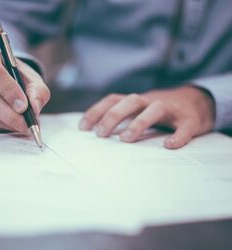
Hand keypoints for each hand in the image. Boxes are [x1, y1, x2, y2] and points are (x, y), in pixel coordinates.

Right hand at [0, 47, 49, 132]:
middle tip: (27, 125)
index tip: (24, 106)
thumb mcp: (33, 81)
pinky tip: (9, 124)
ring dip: (6, 123)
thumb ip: (37, 92)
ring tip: (23, 126)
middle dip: (10, 115)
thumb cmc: (19, 79)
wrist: (6, 84)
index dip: (9, 91)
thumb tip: (34, 108)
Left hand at [79, 86, 214, 148]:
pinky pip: (185, 127)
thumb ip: (123, 117)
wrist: (198, 101)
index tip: (83, 127)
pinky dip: (178, 136)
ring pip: (155, 109)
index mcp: (138, 101)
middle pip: (130, 101)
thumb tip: (97, 132)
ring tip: (126, 139)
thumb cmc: (162, 110)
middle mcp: (151, 101)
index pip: (113, 100)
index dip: (97, 111)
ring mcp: (172, 109)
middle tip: (100, 134)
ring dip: (139, 122)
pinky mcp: (190, 120)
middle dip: (113, 116)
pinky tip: (170, 145)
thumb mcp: (140, 110)